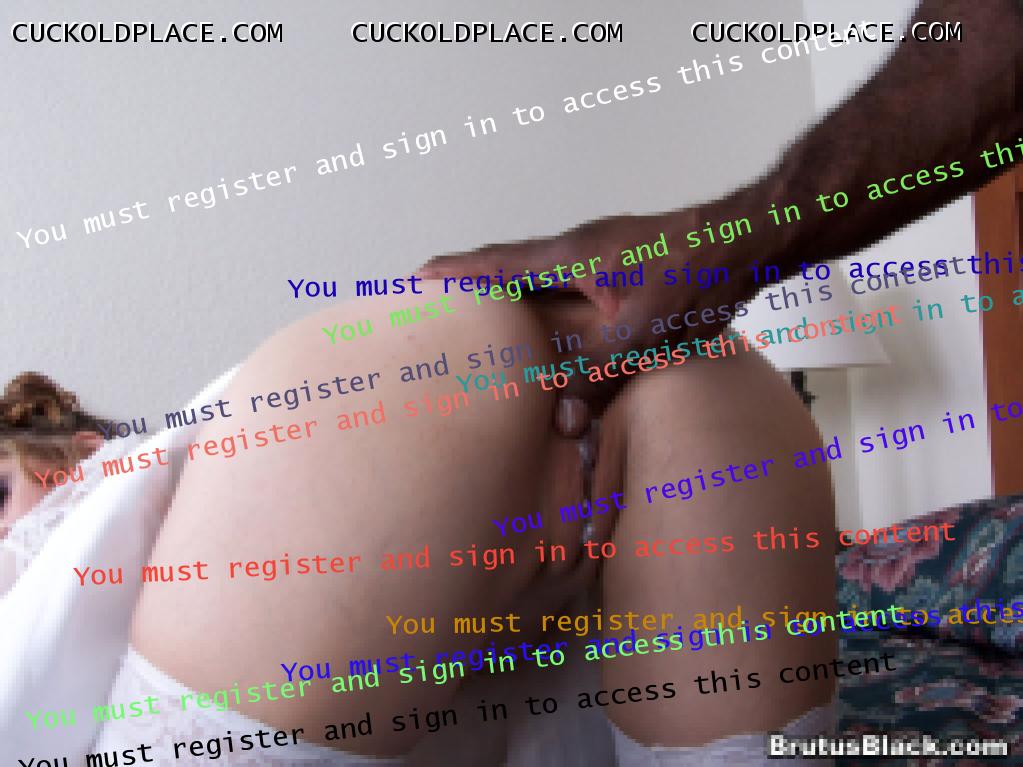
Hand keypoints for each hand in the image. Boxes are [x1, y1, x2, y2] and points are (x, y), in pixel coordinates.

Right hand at [418, 206, 759, 432]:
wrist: (752, 238)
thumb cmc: (697, 274)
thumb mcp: (641, 336)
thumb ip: (596, 379)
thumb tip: (562, 423)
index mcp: (569, 256)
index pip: (494, 263)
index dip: (452, 274)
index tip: (413, 279)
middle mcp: (579, 248)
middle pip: (511, 265)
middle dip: (474, 285)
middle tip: (443, 307)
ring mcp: (604, 253)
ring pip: (543, 275)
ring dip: (513, 294)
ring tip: (489, 322)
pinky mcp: (627, 265)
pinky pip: (572, 283)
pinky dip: (551, 302)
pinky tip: (560, 325)